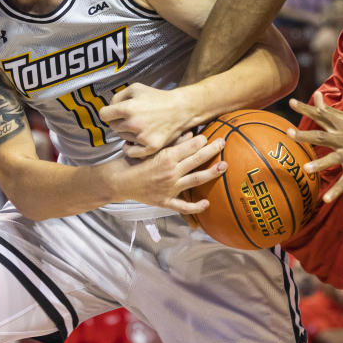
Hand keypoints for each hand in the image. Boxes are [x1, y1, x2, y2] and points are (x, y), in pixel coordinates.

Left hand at [99, 83, 196, 157]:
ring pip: (122, 137)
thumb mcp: (136, 88)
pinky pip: (130, 152)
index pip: (103, 115)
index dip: (108, 113)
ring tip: (140, 125)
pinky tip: (134, 141)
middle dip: (119, 121)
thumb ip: (117, 96)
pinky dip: (130, 148)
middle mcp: (133, 123)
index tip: (114, 113)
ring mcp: (142, 137)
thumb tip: (108, 109)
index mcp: (128, 108)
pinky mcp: (150, 147)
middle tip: (132, 117)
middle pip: (112, 126)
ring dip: (127, 132)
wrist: (181, 109)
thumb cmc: (158, 98)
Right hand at [106, 132, 226, 213]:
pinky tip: (207, 204)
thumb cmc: (133, 162)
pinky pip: (183, 207)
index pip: (190, 146)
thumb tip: (190, 134)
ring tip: (224, 167)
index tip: (210, 135)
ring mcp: (169, 188)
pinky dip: (195, 207)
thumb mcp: (151, 149)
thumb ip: (171, 143)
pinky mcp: (165, 201)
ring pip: (195, 180)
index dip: (202, 140)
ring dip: (211, 173)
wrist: (118, 181)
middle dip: (212, 150)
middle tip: (223, 142)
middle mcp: (171, 172)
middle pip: (196, 159)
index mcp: (166, 157)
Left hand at [289, 92, 342, 203]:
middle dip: (305, 135)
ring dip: (320, 164)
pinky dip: (336, 191)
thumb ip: (332, 111)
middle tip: (290, 133)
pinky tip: (325, 200)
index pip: (321, 115)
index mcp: (342, 126)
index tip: (291, 103)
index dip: (306, 109)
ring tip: (306, 169)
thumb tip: (317, 96)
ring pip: (333, 159)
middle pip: (322, 136)